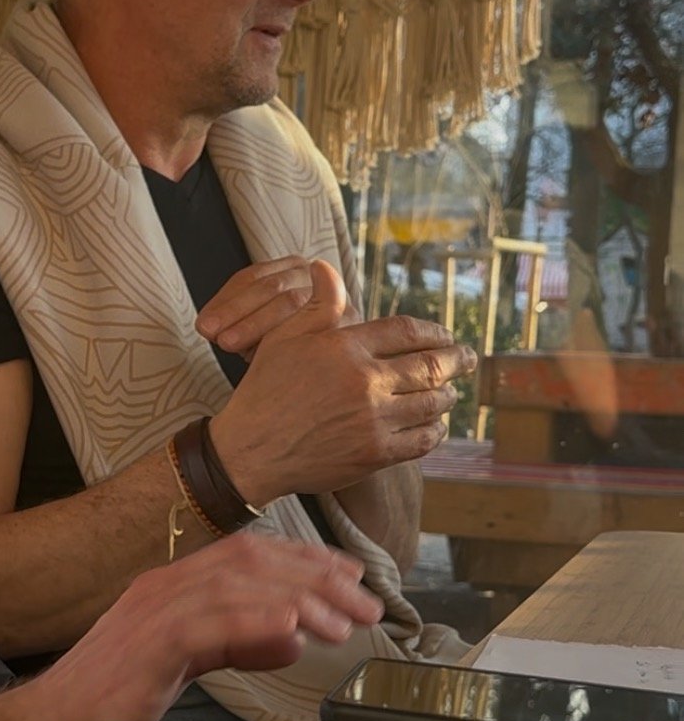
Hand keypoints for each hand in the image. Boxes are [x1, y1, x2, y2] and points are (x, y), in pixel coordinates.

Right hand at [0, 533, 380, 720]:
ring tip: (344, 623)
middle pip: (250, 561)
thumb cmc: (98, 711)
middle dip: (316, 577)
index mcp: (163, 591)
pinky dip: (255, 625)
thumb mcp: (175, 670)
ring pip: (236, 587)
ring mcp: (148, 617)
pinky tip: (294, 634)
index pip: (245, 557)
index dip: (304, 562)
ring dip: (299, 600)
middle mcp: (158, 590)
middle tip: (366, 602)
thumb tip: (286, 638)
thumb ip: (226, 647)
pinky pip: (207, 626)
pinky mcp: (143, 653)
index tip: (350, 579)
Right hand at [209, 259, 476, 505]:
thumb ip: (316, 304)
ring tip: (451, 393)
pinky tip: (436, 425)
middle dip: (456, 361)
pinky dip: (435, 431)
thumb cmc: (265, 390)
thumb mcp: (284, 337)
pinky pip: (421, 440)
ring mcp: (373, 420)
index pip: (407, 332)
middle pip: (430, 366)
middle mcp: (366, 382)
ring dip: (447, 396)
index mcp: (347, 348)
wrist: (251, 451)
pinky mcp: (374, 454)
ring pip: (430, 404)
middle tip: (469, 358)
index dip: (434, 332)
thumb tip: (326, 266)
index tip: (446, 335)